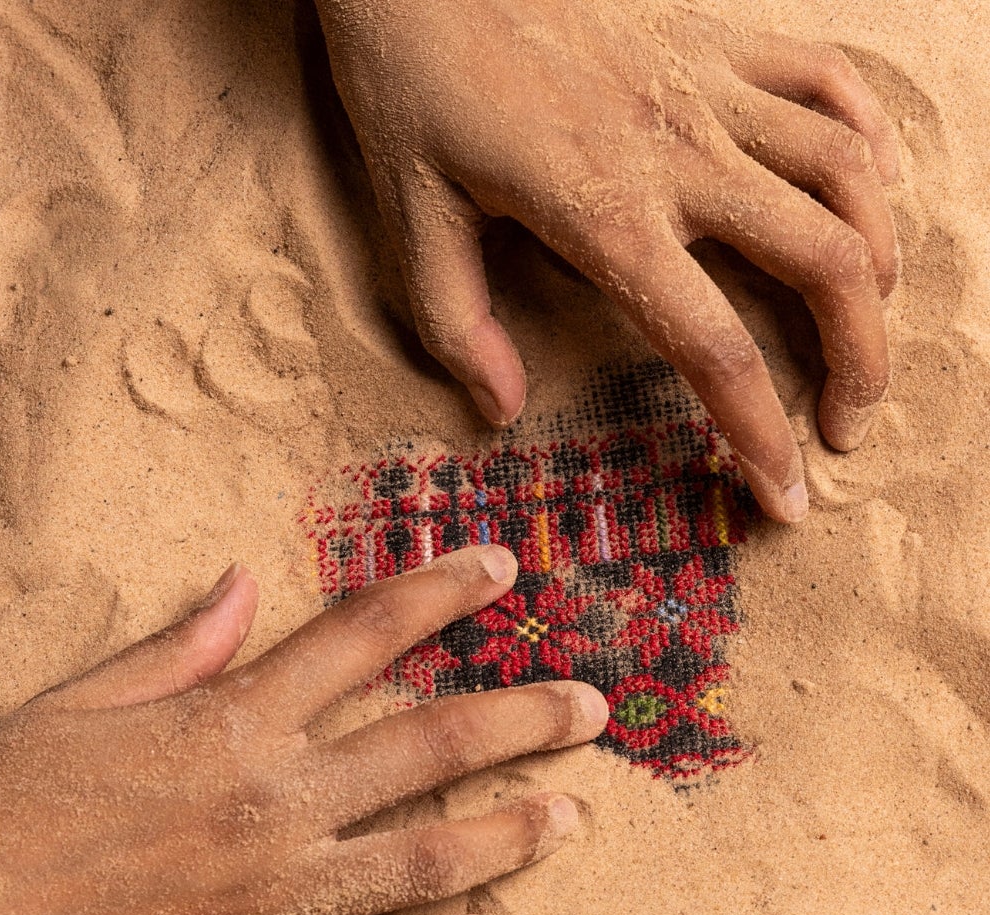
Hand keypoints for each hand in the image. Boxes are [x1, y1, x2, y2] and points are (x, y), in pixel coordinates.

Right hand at [0, 548, 606, 914]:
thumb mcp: (80, 705)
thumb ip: (180, 644)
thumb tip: (252, 583)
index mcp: (228, 724)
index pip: (362, 634)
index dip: (440, 591)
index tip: (501, 567)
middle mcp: (269, 805)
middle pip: (427, 743)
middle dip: (522, 716)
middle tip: (592, 703)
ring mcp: (271, 904)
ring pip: (427, 863)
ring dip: (511, 835)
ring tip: (570, 813)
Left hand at [314, 0, 899, 522]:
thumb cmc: (410, 81)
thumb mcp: (411, 216)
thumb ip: (457, 323)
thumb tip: (501, 409)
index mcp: (608, 214)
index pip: (714, 348)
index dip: (760, 436)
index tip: (785, 495)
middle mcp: (681, 151)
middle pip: (823, 263)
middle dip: (860, 360)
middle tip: (847, 421)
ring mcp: (708, 85)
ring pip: (847, 172)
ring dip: (879, 258)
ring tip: (868, 319)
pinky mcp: (716, 35)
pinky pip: (825, 76)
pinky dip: (865, 135)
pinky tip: (870, 183)